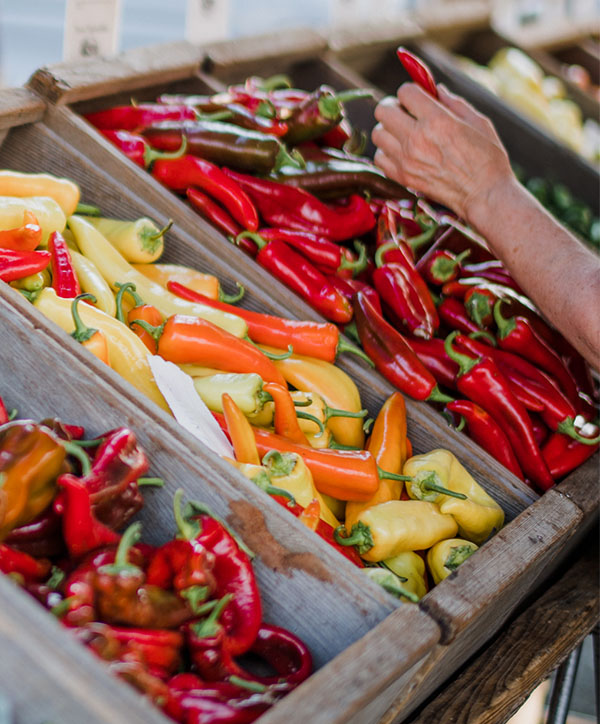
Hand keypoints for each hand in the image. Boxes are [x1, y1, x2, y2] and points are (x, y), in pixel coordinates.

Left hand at [372, 83, 512, 221]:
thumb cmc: (487, 157)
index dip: (411, 91)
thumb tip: (435, 89)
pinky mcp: (402, 177)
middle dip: (394, 107)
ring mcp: (406, 160)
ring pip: (378, 134)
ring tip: (403, 134)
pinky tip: (401, 153)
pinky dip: (386, 152)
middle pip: (383, 110)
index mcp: (437, 120)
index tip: (419, 99)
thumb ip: (453, 102)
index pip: (404, 92)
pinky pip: (379, 158)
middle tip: (406, 114)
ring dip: (388, 130)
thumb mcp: (477, 121)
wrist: (483, 194)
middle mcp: (416, 139)